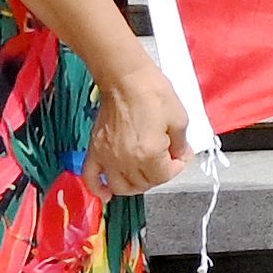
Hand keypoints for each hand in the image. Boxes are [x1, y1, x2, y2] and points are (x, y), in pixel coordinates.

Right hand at [87, 58, 188, 195]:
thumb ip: (180, 144)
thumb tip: (179, 155)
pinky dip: (98, 189)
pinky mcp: (94, 150)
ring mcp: (107, 157)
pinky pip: (91, 178)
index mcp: (149, 154)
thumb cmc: (154, 94)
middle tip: (165, 159)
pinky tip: (106, 194)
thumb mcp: (179, 119)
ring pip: (120, 187)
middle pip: (143, 184)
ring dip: (134, 185)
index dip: (177, 166)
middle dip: (158, 174)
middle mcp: (126, 161)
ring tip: (143, 174)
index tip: (181, 154)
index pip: (164, 176)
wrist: (126, 79)